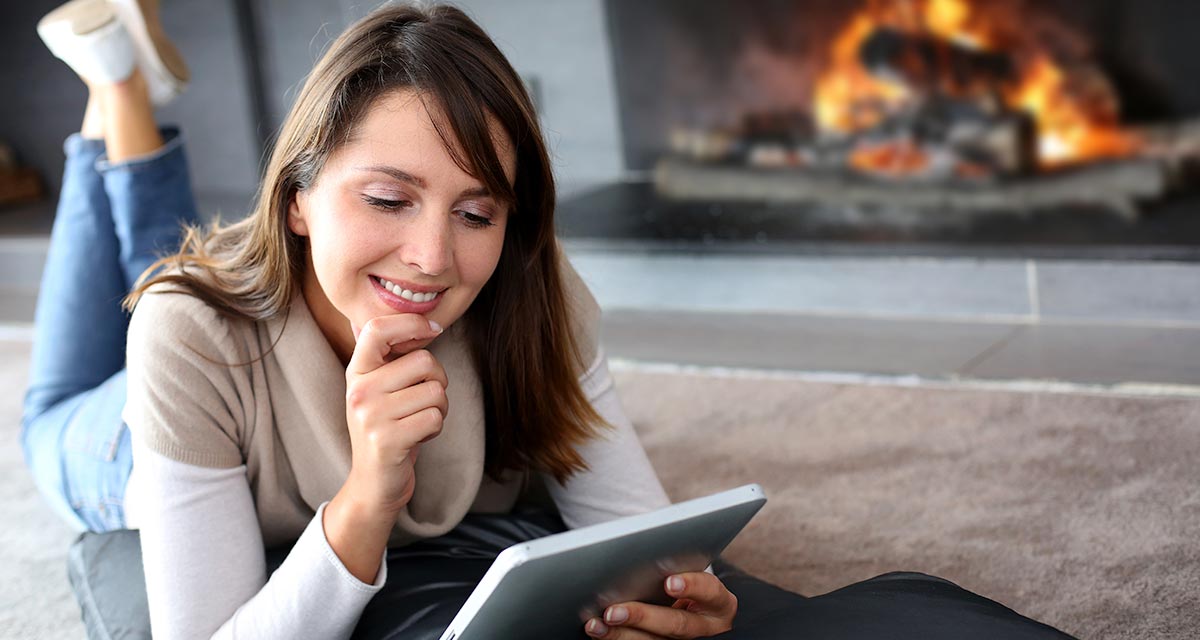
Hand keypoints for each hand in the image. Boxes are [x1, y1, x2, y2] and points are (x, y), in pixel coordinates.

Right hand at [342, 314, 446, 515]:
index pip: (378, 329)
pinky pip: (435, 417)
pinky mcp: (387, 439)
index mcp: (357, 371)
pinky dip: (435, 428)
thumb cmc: (387, 428)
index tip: (433, 330)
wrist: (373, 483)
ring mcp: (370, 415)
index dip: (412, 323)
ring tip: (417, 421)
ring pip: (436, 391)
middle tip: (422, 401)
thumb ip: (395, 358)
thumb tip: (429, 324)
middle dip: (437, 381)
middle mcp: (359, 390)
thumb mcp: (380, 389)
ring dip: (439, 409)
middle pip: (425, 361)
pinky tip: (417, 437)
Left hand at [584, 571, 737, 638]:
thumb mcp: (696, 578)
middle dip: (642, 617)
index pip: (710, 592)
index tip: (669, 582)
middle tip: (613, 611)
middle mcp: (706, 628)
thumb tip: (640, 555)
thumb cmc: (692, 589)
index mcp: (719, 603)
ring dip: (621, 635)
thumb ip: (677, 570)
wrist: (701, 616)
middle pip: (677, 625)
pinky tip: (599, 633)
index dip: (691, 586)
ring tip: (596, 625)